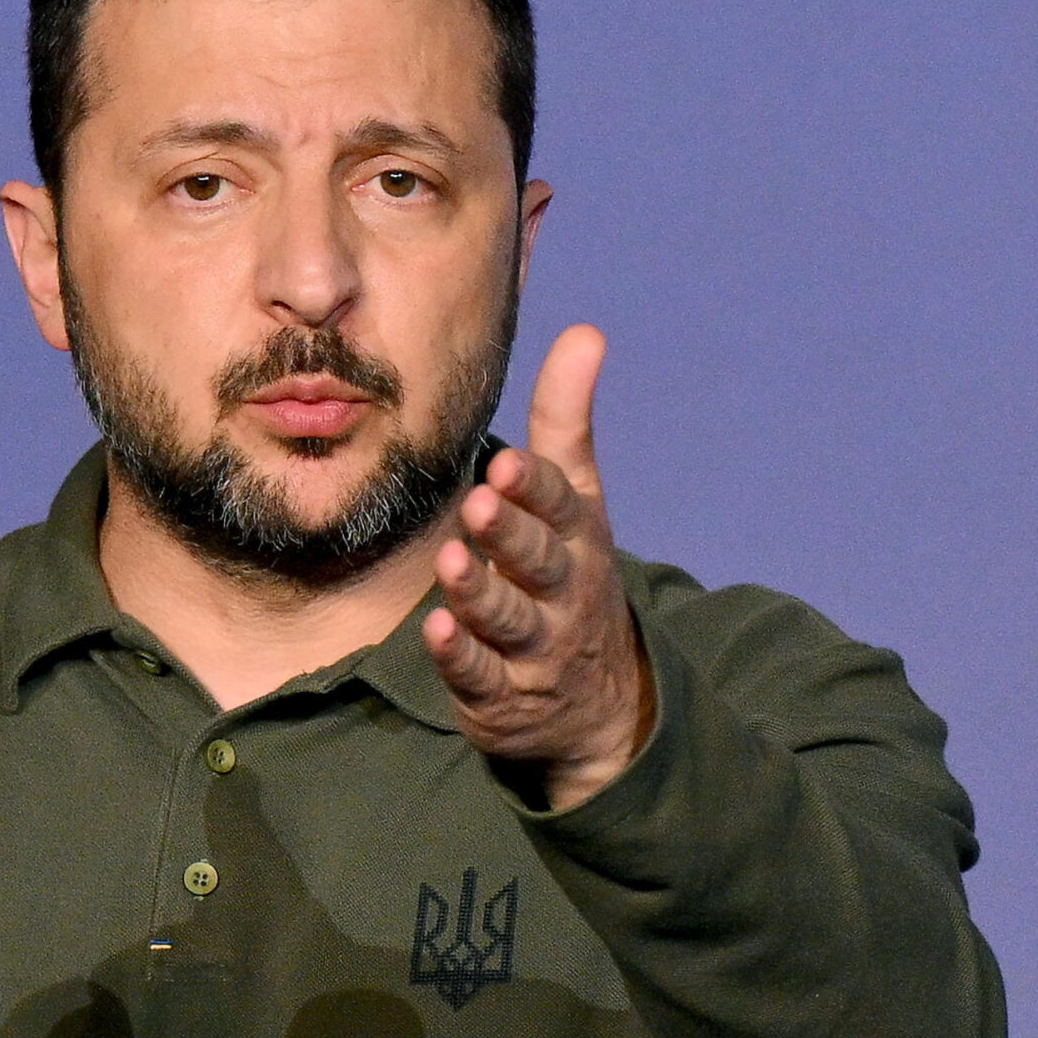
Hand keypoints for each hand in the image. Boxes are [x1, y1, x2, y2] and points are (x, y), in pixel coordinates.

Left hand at [425, 324, 653, 812]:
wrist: (599, 706)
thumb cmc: (571, 576)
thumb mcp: (579, 502)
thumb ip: (567, 422)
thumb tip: (585, 331)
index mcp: (580, 539)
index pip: (564, 507)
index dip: (536, 487)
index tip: (506, 462)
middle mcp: (565, 592)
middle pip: (540, 561)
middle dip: (512, 533)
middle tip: (481, 501)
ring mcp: (536, 647)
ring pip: (510, 618)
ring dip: (482, 592)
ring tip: (452, 562)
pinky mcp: (502, 694)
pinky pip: (483, 676)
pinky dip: (463, 657)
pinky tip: (438, 631)